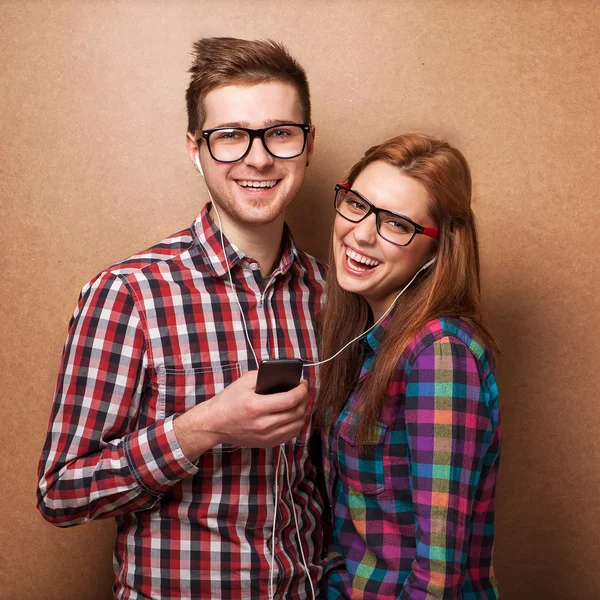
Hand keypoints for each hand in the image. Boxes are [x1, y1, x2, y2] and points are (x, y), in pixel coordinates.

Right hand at [173, 371, 307, 460]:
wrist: (215, 424)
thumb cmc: (228, 401)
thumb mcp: (244, 382)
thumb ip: (264, 376)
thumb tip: (285, 376)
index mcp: (256, 407)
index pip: (290, 400)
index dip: (301, 390)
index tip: (303, 384)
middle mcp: (263, 424)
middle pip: (296, 413)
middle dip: (304, 399)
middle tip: (303, 391)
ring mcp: (266, 437)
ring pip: (297, 425)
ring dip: (303, 412)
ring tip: (300, 402)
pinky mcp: (267, 443)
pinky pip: (291, 434)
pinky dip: (297, 423)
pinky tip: (294, 415)